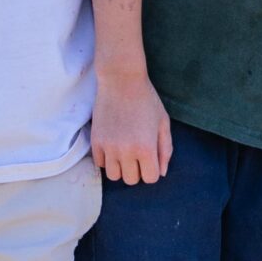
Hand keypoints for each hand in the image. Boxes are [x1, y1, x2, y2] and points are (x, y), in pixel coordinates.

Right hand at [92, 68, 172, 185]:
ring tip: (124, 152)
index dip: (153, 169)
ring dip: (121, 168)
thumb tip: (162, 172)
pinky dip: (107, 159)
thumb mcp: (163, 123)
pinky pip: (100, 164)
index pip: (151, 178)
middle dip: (137, 170)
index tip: (151, 157)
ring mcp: (108, 147)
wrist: (121, 79)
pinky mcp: (95, 141)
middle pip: (131, 180)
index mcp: (146, 148)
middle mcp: (126, 151)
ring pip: (114, 176)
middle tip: (137, 153)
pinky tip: (113, 145)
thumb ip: (165, 149)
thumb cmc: (146, 100)